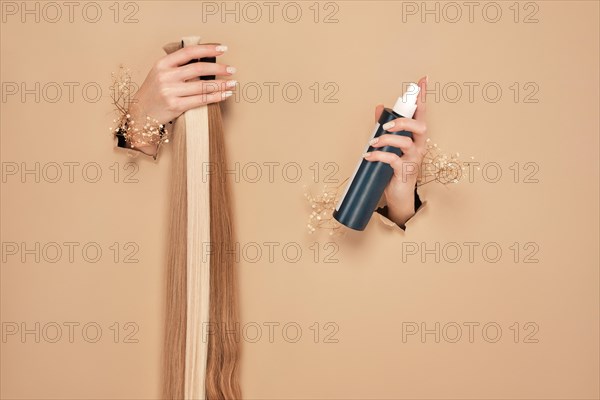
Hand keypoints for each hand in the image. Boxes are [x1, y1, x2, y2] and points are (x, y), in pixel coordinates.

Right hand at [126, 44, 236, 154]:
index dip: (208, 49)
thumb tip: (205, 60)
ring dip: (221, 84)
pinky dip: (216, 97)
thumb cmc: (154, 93)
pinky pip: (201, 99)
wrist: (140, 115)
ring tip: (233, 83)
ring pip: (202, 86)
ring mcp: (170, 91)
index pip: (189, 52)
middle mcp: (165, 76)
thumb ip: (178, 66)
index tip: (222, 49)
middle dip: (219, 68)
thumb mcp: (160, 73)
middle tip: (232, 69)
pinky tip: (225, 94)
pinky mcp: (175, 106)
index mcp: (162, 63)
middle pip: (198, 68)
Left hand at [363, 76, 427, 227]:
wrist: (398, 196)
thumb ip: (385, 127)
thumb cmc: (394, 169)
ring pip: (406, 142)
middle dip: (403, 121)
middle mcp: (419, 147)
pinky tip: (368, 156)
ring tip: (372, 143)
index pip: (421, 114)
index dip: (422, 97)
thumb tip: (380, 107)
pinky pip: (393, 160)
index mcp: (416, 138)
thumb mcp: (389, 145)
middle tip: (386, 125)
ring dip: (387, 139)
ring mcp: (414, 159)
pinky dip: (379, 156)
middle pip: (420, 127)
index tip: (422, 80)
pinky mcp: (405, 171)